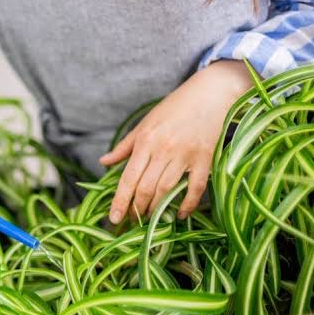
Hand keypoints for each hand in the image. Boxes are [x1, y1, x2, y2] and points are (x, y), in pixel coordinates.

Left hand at [100, 60, 251, 222]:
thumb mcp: (144, 124)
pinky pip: (195, 188)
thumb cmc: (174, 108)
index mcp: (145, 141)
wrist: (210, 93)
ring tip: (149, 218)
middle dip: (136, 209)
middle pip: (145, 188)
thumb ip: (124, 147)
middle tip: (132, 221)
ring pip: (166, 190)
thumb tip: (103, 162)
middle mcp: (163, 150)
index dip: (120, 201)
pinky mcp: (205, 159)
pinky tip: (179, 214)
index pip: (128, 178)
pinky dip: (187, 204)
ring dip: (156, 209)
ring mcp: (185, 155)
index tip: (113, 219)